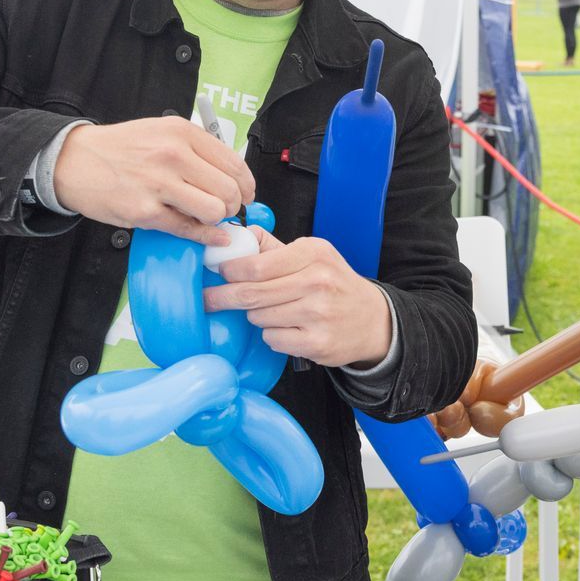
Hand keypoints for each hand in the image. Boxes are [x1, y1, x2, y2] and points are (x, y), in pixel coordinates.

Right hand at [52, 117, 254, 245]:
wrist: (75, 161)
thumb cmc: (120, 148)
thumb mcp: (161, 132)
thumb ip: (196, 150)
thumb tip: (230, 175)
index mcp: (181, 133)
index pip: (233, 163)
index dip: (246, 185)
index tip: (245, 194)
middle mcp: (173, 155)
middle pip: (229, 190)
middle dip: (234, 205)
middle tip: (226, 209)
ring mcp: (159, 184)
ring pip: (214, 211)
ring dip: (217, 220)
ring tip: (208, 217)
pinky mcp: (145, 211)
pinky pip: (188, 229)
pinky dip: (204, 236)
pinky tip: (208, 234)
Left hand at [204, 228, 392, 366]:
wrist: (371, 320)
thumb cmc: (334, 284)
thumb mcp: (312, 255)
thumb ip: (273, 247)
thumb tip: (237, 238)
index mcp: (313, 253)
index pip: (256, 264)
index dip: (231, 271)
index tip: (220, 273)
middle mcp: (318, 281)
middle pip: (251, 293)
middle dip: (223, 297)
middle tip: (207, 299)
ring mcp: (319, 314)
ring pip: (259, 317)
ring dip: (257, 316)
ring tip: (278, 311)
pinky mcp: (317, 343)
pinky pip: (272, 339)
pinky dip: (273, 335)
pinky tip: (290, 328)